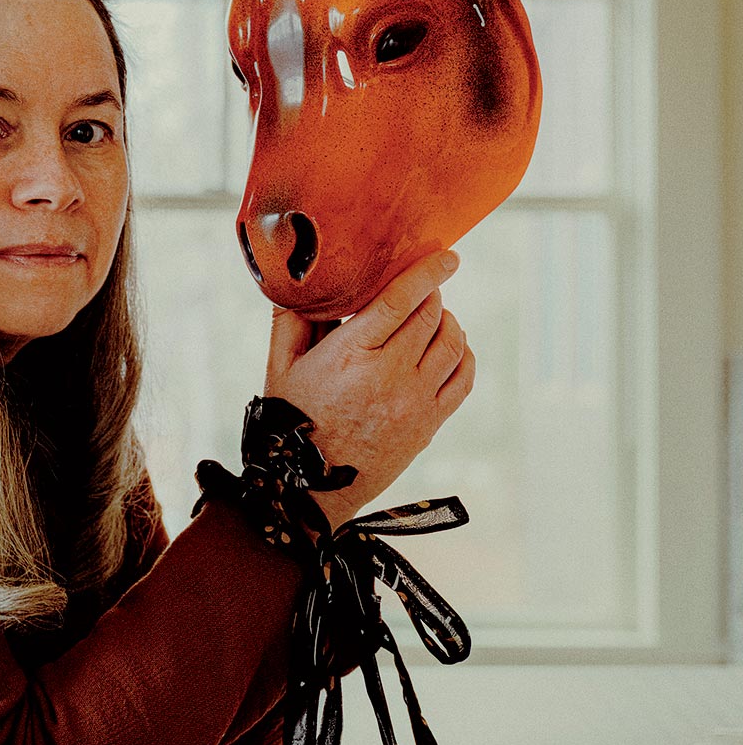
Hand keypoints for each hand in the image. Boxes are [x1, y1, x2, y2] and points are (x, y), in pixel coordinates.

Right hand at [263, 250, 474, 530]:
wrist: (310, 489)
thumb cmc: (290, 422)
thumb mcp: (279, 367)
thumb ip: (291, 320)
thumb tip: (299, 282)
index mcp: (350, 355)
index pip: (400, 301)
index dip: (427, 272)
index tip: (446, 255)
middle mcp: (388, 376)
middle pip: (430, 316)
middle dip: (430, 295)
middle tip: (420, 289)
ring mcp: (414, 401)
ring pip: (453, 342)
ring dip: (447, 321)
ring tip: (432, 317)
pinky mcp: (429, 423)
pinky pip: (465, 376)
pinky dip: (463, 354)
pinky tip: (447, 347)